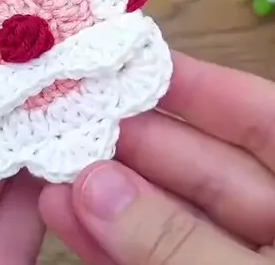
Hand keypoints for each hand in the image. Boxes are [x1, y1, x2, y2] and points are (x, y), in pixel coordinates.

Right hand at [41, 53, 274, 263]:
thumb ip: (178, 239)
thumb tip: (97, 187)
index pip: (261, 118)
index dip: (199, 85)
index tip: (135, 63)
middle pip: (201, 165)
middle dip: (134, 142)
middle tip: (71, 115)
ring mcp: (237, 260)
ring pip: (169, 214)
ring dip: (110, 195)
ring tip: (53, 164)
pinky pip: (159, 260)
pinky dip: (113, 243)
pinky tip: (65, 214)